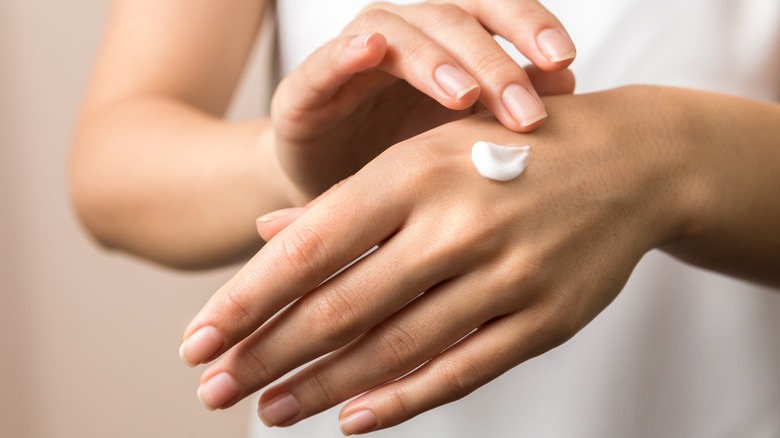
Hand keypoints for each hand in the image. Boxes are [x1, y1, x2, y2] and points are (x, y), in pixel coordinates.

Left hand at [181, 86, 695, 432]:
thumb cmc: (511, 152)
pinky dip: (401, 400)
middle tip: (213, 388)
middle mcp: (457, 224)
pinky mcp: (544, 318)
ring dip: (322, 387)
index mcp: (416, 171)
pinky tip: (351, 419)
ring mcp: (506, 275)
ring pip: (394, 349)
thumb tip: (267, 235)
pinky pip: (461, 371)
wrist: (631, 163)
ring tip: (269, 411)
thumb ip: (348, 201)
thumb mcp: (427, 153)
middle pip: (340, 307)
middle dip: (267, 354)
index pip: (310, 247)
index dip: (245, 299)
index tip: (197, 339)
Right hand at [272, 0, 575, 200]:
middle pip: (452, 20)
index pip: (491, 14)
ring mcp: (352, 62)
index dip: (527, 25)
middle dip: (492, 62)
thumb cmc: (407, 169)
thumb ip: (506, 106)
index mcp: (446, 47)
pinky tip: (371, 50)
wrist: (336, 208)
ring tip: (464, 96)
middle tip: (525, 113)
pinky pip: (323, 61)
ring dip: (433, 59)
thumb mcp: (464, 141)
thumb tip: (567, 81)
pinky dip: (347, 50)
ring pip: (396, 32)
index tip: (563, 60)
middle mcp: (402, 41)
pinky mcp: (304, 91)